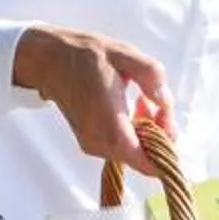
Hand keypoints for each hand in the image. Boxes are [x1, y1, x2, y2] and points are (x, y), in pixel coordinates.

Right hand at [14, 26, 172, 171]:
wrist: (49, 60)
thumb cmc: (86, 56)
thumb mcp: (125, 55)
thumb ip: (151, 77)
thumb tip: (165, 103)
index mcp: (112, 128)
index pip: (150, 164)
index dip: (168, 147)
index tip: (166, 116)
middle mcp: (101, 144)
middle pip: (145, 159)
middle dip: (159, 133)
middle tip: (156, 102)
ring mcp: (93, 146)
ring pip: (134, 153)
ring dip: (146, 130)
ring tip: (141, 99)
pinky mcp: (90, 143)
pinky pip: (122, 147)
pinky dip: (133, 131)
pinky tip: (129, 107)